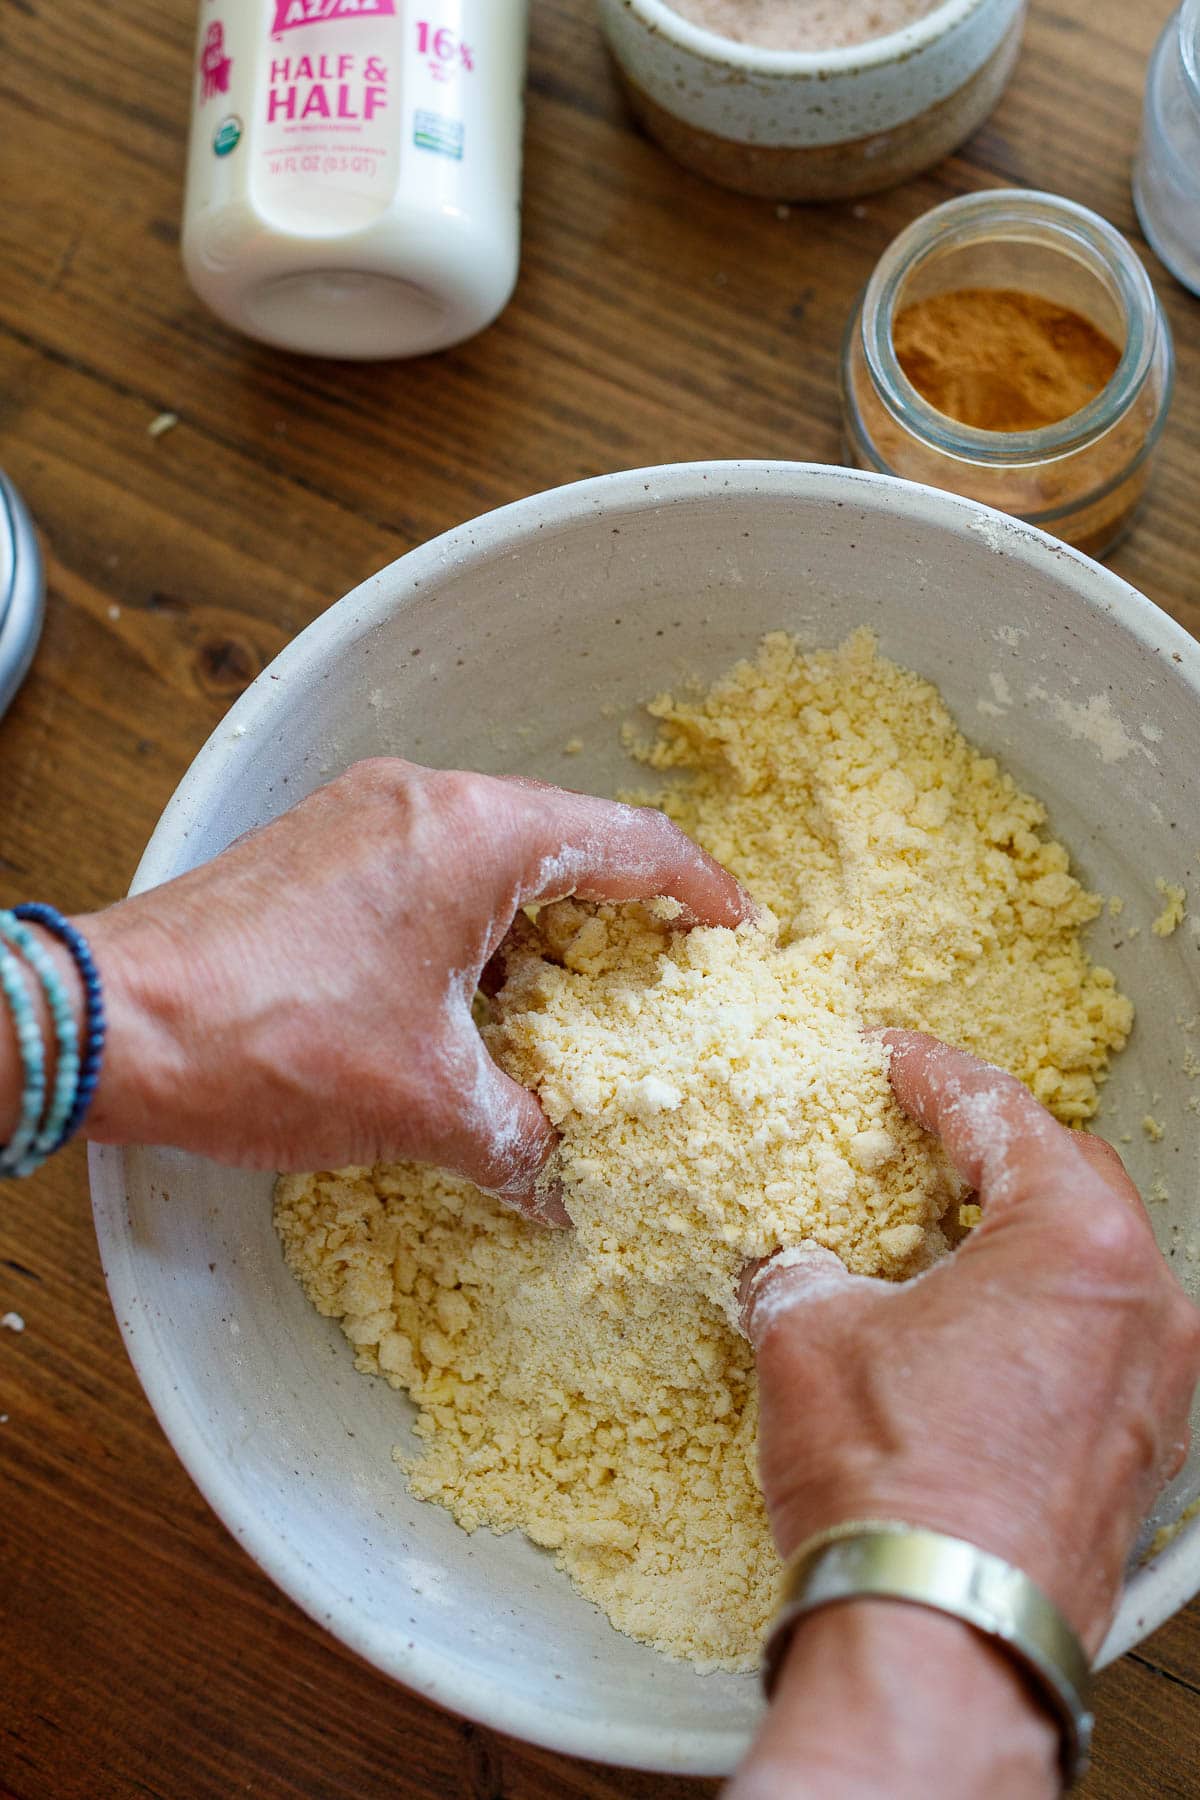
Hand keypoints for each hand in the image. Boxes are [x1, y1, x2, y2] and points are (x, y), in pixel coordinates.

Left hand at [52, 759, 748, 1214]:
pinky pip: (427, 868)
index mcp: (475, 834)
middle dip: (622, 909)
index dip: (698, 889)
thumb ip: (517, 1140)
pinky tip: (473, 999)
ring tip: (575, 999)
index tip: (738, 930)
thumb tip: (560, 1189)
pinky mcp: (314, 848)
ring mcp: (360, 816)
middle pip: (562, 838)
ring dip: (538, 920)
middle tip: (667, 972)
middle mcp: (423, 801)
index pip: (628, 843)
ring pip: (489, 853)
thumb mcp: (422, 1103)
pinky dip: (471, 924)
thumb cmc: (268, 1041)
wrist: (105, 1022)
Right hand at [730, 1031, 1199, 1798]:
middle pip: (1067, 1176)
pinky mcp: (1146, 1454)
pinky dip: (1037, 1315)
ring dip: (1014, 1237)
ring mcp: (1159, 1386)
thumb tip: (789, 1261)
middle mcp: (1147, 1303)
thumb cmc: (892, 1485)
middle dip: (986, 1148)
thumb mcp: (808, 1335)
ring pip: (1090, 1264)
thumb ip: (802, 1266)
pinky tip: (967, 1335)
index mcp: (1078, 1242)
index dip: (929, 1073)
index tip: (887, 1055)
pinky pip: (1098, 1343)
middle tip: (913, 1138)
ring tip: (931, 1239)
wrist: (940, 1645)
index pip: (1000, 1112)